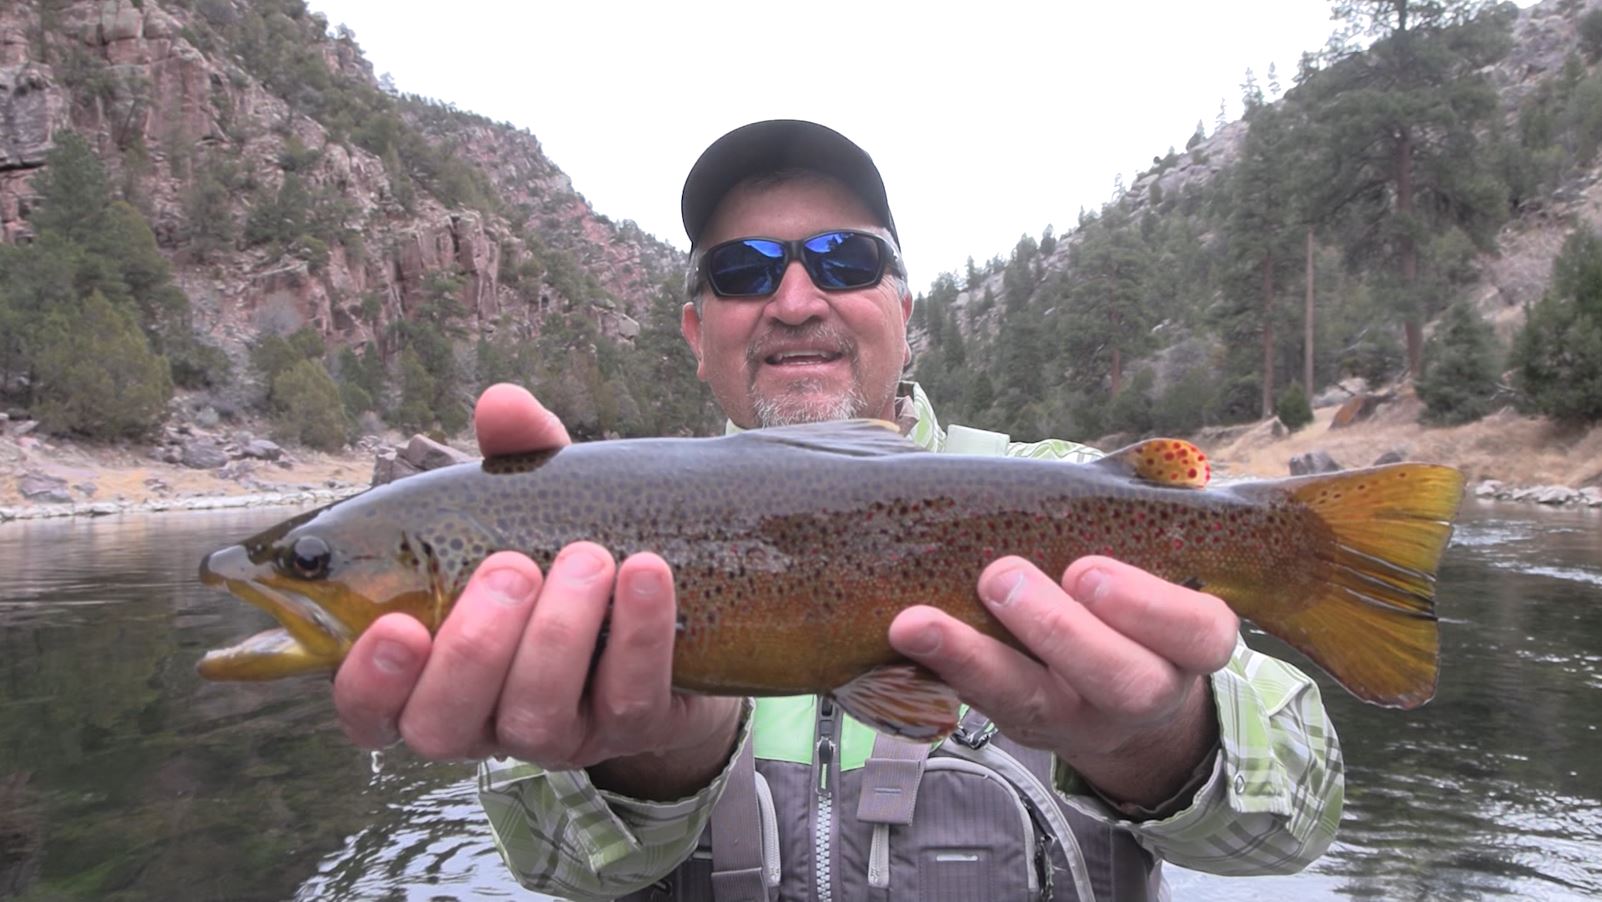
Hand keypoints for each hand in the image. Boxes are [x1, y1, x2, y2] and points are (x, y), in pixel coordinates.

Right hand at [332, 384, 740, 795]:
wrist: (676, 611)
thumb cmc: (568, 555)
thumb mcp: (537, 505)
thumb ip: (514, 458)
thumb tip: (501, 403)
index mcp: (430, 673)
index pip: (368, 711)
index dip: (369, 682)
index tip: (396, 626)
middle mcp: (481, 720)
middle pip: (442, 723)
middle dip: (474, 646)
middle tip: (512, 566)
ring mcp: (557, 735)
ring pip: (534, 717)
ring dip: (558, 634)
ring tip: (588, 559)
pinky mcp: (632, 731)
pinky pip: (629, 700)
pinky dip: (638, 634)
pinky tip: (648, 574)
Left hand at [887, 555, 1237, 806]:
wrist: (1127, 704)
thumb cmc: (1141, 604)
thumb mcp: (1166, 567)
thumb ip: (1155, 520)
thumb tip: (1162, 459)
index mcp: (1192, 643)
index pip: (1197, 631)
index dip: (1146, 607)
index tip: (1088, 571)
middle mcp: (1146, 690)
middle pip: (1120, 679)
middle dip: (1058, 630)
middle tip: (1002, 577)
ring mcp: (1083, 719)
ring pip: (1035, 704)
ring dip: (973, 659)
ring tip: (919, 621)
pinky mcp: (1026, 728)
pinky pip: (981, 710)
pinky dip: (939, 674)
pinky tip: (904, 641)